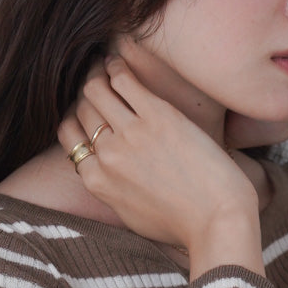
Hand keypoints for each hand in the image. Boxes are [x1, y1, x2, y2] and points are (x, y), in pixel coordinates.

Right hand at [58, 55, 258, 251]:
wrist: (217, 221)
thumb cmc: (183, 225)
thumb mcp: (133, 216)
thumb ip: (112, 191)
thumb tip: (106, 174)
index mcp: (97, 182)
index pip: (70, 137)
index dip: (76, 120)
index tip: (87, 111)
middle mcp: (107, 156)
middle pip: (83, 111)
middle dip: (87, 94)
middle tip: (96, 80)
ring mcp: (130, 134)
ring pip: (96, 90)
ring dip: (97, 74)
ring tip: (105, 66)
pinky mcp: (157, 116)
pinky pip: (124, 81)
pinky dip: (117, 68)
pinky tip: (119, 62)